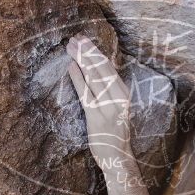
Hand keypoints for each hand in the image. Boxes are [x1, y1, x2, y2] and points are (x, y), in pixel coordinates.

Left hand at [66, 34, 133, 167]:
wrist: (117, 156)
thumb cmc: (114, 131)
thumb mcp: (117, 107)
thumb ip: (109, 90)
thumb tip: (95, 69)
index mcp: (124, 93)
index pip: (109, 67)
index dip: (96, 52)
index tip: (85, 40)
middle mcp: (118, 98)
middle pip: (101, 69)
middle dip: (87, 52)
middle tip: (75, 39)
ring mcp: (108, 108)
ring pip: (93, 78)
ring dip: (81, 61)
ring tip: (70, 48)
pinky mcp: (96, 117)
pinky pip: (85, 94)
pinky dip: (78, 79)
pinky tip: (71, 67)